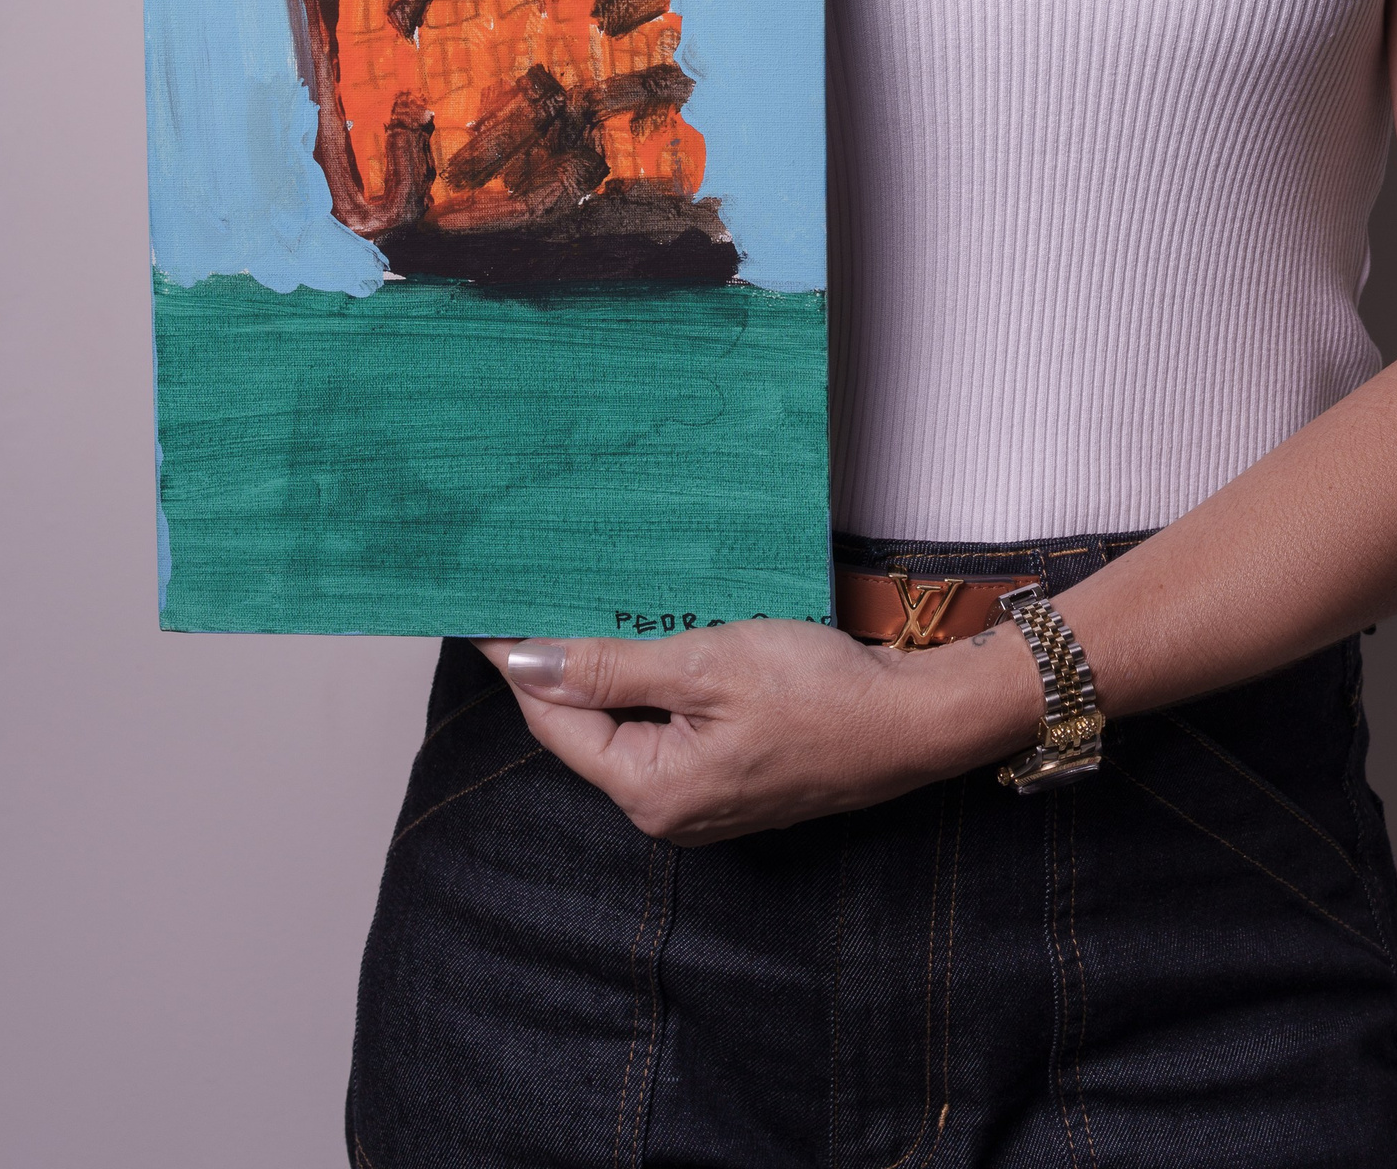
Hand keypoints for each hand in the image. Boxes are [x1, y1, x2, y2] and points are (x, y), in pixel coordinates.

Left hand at [476, 617, 1042, 843]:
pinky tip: (651, 632)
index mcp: (651, 791)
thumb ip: (613, 667)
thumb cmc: (821, 694)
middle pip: (586, 724)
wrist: (912, 721)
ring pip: (626, 720)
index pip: (554, 719)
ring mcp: (698, 796)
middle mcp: (665, 808)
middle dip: (561, 657)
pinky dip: (651, 678)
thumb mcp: (709, 664)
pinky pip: (666, 723)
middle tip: (532, 588)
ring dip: (607, 664)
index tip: (484, 609)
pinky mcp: (727, 773)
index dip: (517, 659)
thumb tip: (526, 662)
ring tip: (582, 598)